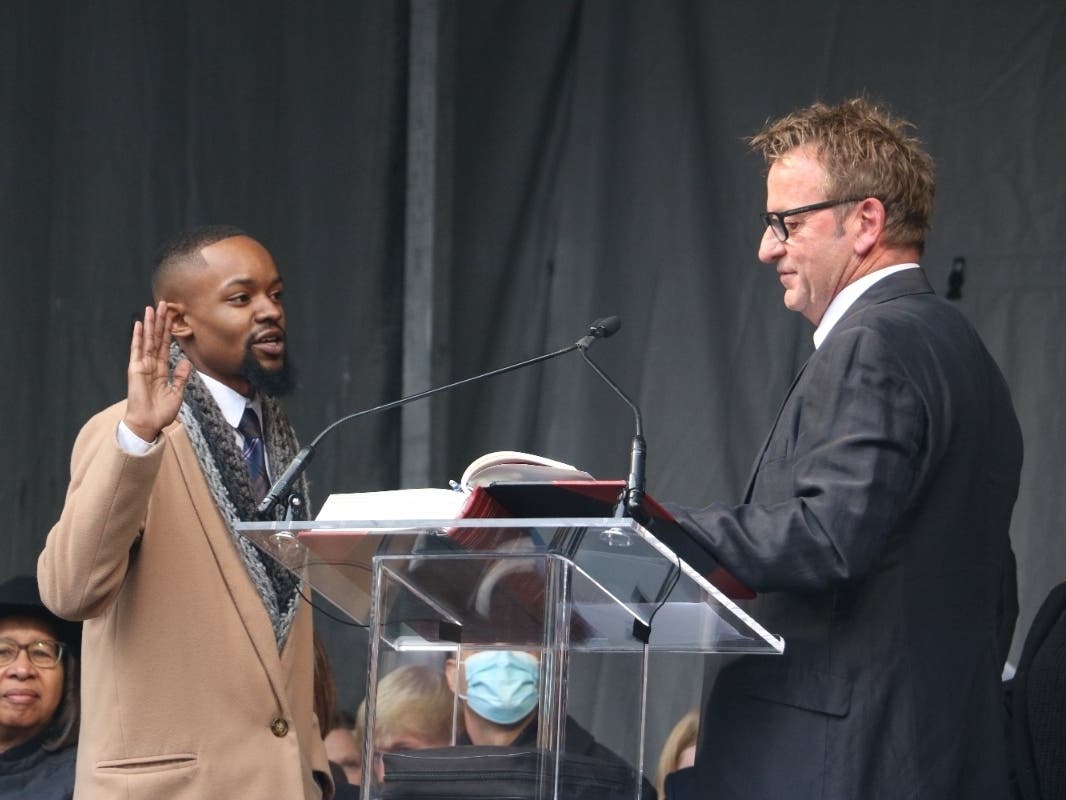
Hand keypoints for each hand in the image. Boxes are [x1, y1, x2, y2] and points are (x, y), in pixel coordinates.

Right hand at [122, 302, 191, 441]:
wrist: (149, 423)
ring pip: (148, 340)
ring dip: (150, 324)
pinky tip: (139, 325)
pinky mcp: (135, 369)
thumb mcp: (177, 393)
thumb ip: (181, 377)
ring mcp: (142, 365)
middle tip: (164, 304)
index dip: (169, 331)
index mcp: (162, 370)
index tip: (172, 316)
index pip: (166, 346)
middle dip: (161, 321)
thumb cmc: (161, 412)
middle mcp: (151, 364)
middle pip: (157, 338)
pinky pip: (136, 350)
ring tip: (152, 308)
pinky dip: (138, 337)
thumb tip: (186, 362)